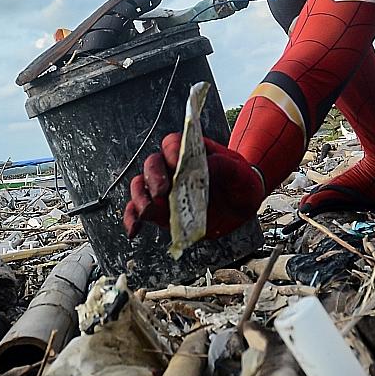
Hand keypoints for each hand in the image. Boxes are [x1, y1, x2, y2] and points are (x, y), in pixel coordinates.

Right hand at [123, 135, 264, 239]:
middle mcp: (172, 168)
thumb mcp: (240, 173)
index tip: (177, 164)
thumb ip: (225, 166)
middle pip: (152, 164)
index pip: (173, 144)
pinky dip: (132, 220)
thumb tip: (206, 166)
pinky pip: (140, 212)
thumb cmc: (241, 181)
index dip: (172, 152)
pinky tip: (133, 231)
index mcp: (191, 151)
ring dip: (139, 198)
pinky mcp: (162, 211)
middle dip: (153, 177)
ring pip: (140, 187)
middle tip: (162, 192)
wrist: (242, 203)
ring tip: (148, 211)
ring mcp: (165, 190)